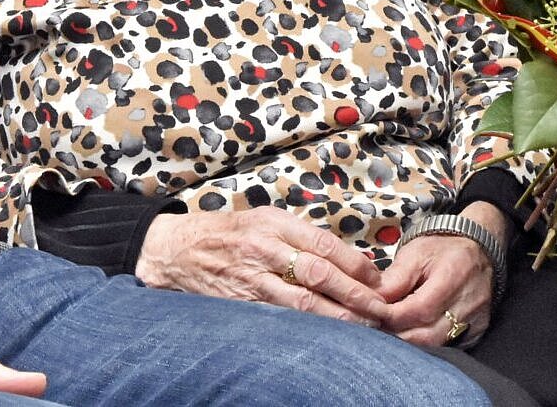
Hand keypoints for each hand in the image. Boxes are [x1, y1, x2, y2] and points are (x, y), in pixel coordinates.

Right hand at [135, 208, 389, 325]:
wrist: (176, 251)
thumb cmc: (226, 234)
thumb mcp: (262, 220)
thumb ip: (299, 236)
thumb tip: (347, 258)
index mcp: (273, 223)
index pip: (323, 243)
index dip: (355, 263)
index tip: (377, 279)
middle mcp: (264, 248)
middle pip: (319, 273)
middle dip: (354, 294)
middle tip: (381, 309)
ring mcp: (252, 278)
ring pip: (302, 301)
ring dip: (337, 317)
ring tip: (363, 327)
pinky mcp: (242, 303)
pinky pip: (280, 318)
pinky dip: (306, 328)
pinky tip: (325, 337)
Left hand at [377, 204, 501, 347]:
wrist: (476, 248)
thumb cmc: (442, 248)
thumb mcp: (415, 253)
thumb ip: (395, 278)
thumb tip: (373, 300)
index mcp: (452, 277)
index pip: (419, 309)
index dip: (392, 316)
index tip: (372, 314)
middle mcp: (468, 303)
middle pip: (428, 335)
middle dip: (398, 335)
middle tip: (377, 327)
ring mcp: (476, 320)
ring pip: (438, 345)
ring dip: (411, 343)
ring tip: (392, 331)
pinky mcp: (477, 330)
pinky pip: (450, 345)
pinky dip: (429, 344)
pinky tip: (413, 333)